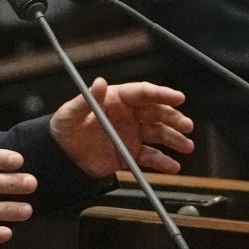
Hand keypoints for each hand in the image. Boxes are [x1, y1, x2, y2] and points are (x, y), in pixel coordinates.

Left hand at [49, 78, 194, 179]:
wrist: (62, 157)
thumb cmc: (65, 129)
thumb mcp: (72, 113)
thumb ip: (88, 99)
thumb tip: (99, 82)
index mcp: (117, 99)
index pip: (143, 93)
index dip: (162, 94)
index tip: (179, 97)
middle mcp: (128, 115)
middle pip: (156, 113)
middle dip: (174, 118)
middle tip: (186, 125)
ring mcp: (132, 134)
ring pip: (158, 134)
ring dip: (174, 139)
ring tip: (186, 146)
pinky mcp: (130, 154)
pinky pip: (150, 157)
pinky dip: (163, 162)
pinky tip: (173, 166)